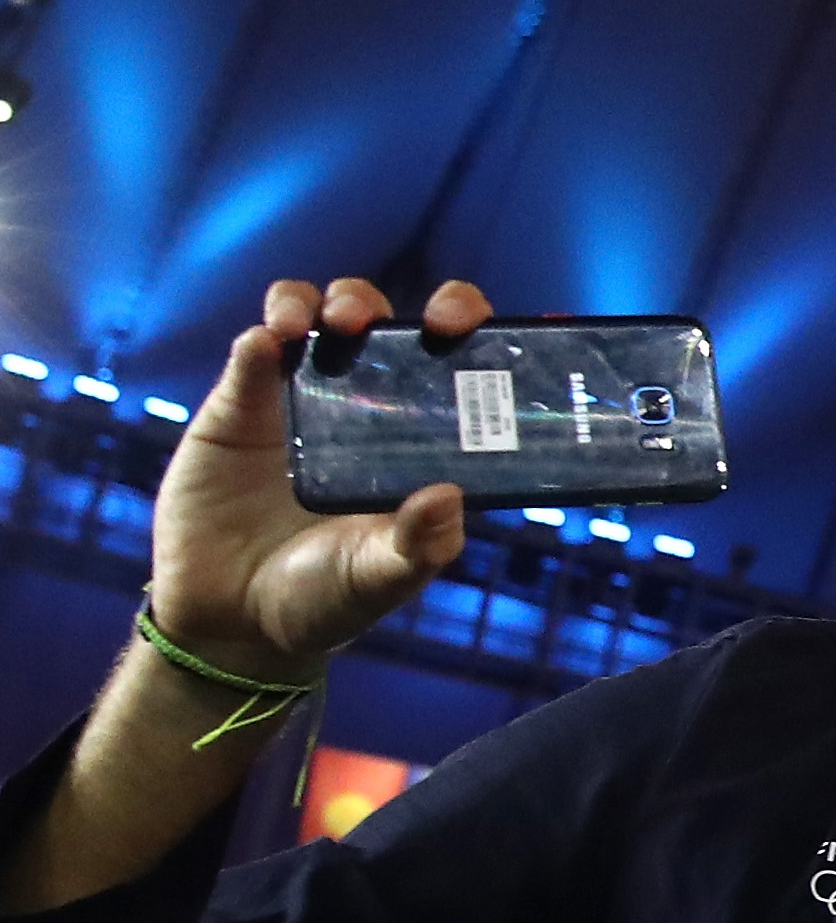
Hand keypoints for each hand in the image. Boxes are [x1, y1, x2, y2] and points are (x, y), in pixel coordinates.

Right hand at [147, 277, 491, 679]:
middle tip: (439, 319)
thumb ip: (419, 547)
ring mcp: (304, 397)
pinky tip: (269, 343)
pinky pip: (253, 353)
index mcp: (423, 440)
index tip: (519, 327)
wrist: (230, 621)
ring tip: (338, 322)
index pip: (470, 368)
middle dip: (435, 305)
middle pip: (409, 326)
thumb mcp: (380, 580)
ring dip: (339, 301)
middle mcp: (372, 406)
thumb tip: (449, 497)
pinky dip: (265, 336)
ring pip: (328, 316)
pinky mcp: (239, 405)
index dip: (494, 337)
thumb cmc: (324, 598)